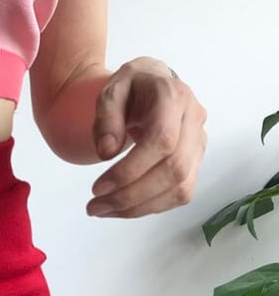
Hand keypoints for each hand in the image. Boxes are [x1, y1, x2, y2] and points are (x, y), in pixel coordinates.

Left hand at [86, 56, 207, 217]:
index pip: (161, 141)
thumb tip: (108, 152)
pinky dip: (150, 207)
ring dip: (139, 207)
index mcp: (173, 97)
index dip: (130, 170)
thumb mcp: (111, 91)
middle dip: (131, 195)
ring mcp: (199, 143)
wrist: (154, 84)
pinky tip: (122, 208)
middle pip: (173, 169)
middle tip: (95, 206)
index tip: (98, 187)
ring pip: (180, 188)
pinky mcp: (196, 162)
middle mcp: (194, 119)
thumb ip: (106, 117)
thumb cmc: (132, 88)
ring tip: (103, 210)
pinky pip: (180, 194)